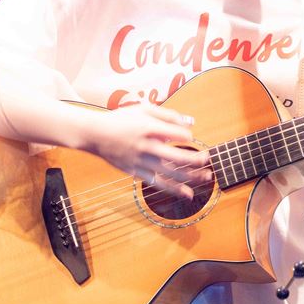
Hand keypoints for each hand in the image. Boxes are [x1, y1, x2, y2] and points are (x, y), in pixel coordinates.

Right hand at [81, 103, 210, 198]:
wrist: (95, 134)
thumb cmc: (121, 119)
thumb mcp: (144, 109)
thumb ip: (169, 115)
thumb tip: (191, 122)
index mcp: (149, 128)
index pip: (178, 135)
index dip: (188, 137)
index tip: (189, 137)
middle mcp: (146, 146)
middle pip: (177, 157)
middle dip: (197, 160)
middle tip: (209, 159)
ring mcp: (141, 162)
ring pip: (171, 173)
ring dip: (191, 177)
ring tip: (207, 178)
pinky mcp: (136, 172)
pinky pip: (158, 183)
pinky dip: (174, 189)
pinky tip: (188, 193)